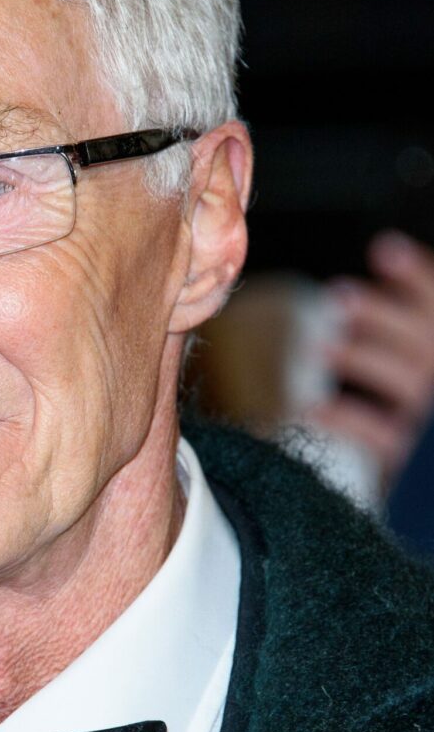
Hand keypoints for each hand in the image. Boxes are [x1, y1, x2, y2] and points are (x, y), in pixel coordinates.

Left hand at [308, 232, 433, 484]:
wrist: (430, 481)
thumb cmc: (424, 415)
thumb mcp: (421, 352)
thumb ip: (415, 321)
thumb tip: (384, 251)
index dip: (417, 277)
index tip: (382, 249)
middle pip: (424, 343)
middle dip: (382, 316)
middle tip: (338, 297)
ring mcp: (432, 423)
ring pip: (404, 383)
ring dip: (361, 360)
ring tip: (318, 350)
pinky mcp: (413, 462)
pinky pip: (380, 437)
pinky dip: (345, 419)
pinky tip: (310, 409)